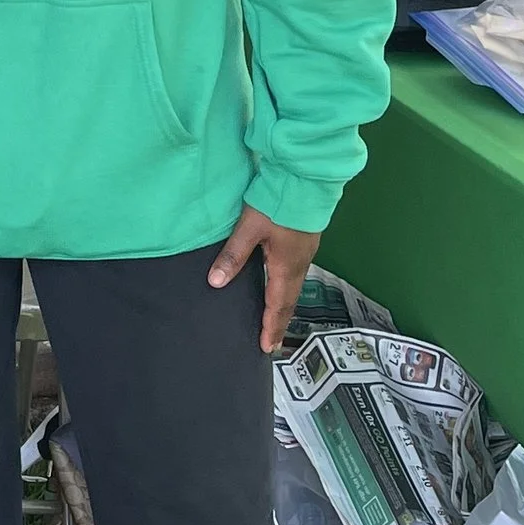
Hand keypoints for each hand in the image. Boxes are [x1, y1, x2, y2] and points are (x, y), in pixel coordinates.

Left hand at [208, 204, 320, 354]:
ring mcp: (305, 252)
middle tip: (272, 341)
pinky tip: (280, 285)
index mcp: (286, 266)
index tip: (267, 346)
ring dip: (284, 305)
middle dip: (279, 321)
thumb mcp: (250, 228)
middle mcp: (299, 263)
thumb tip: (216, 281)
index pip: (278, 305)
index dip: (271, 326)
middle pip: (289, 300)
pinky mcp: (305, 241)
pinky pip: (296, 273)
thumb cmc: (279, 201)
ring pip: (293, 286)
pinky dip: (287, 287)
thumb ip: (233, 254)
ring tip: (275, 318)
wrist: (306, 178)